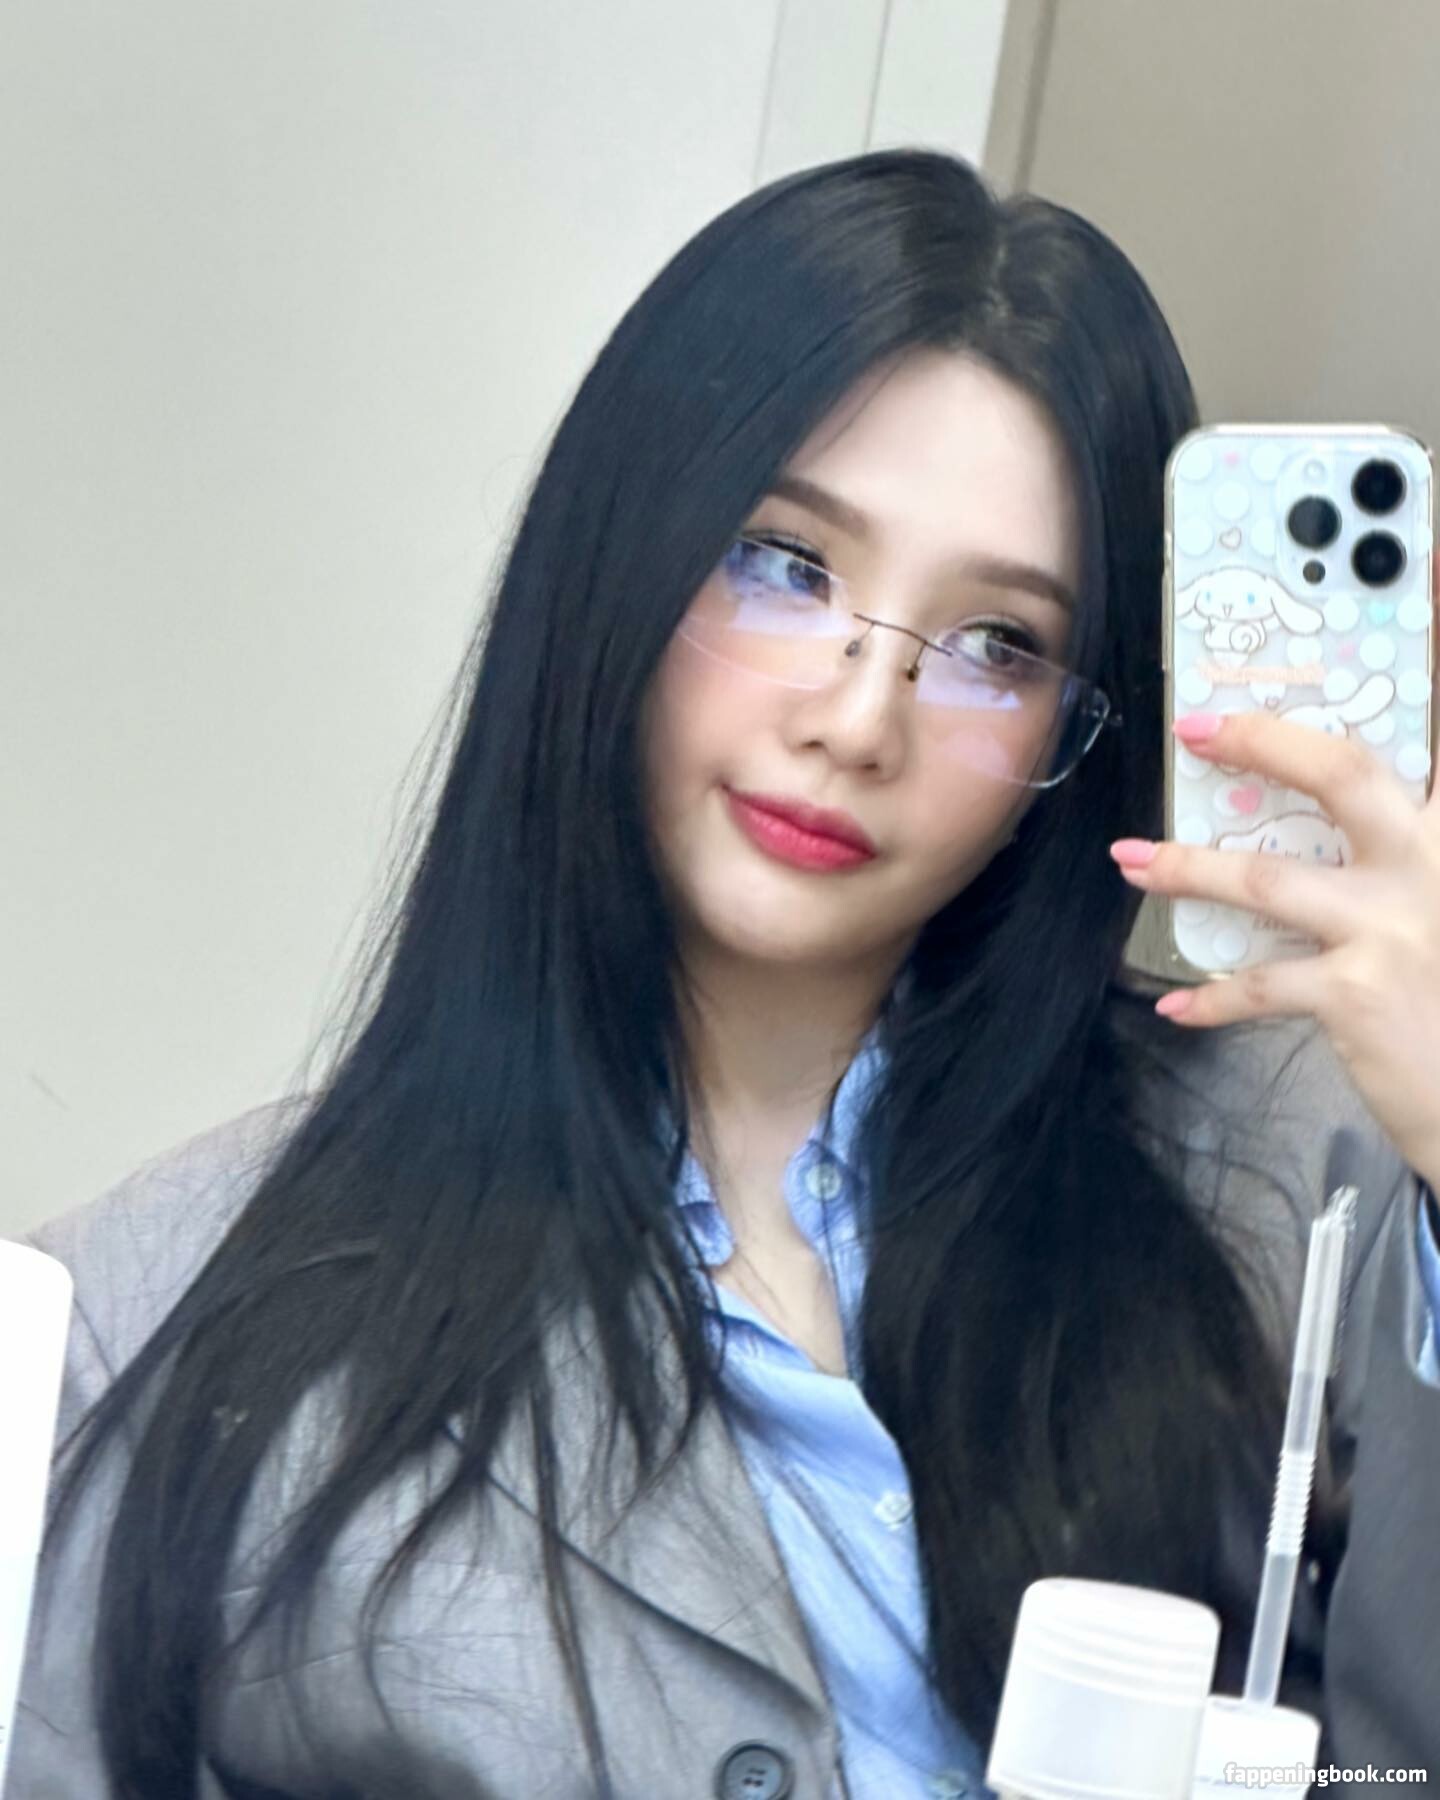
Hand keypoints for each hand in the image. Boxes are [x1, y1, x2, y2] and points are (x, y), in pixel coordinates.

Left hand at [1108, 558, 1439, 1185]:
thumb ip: (1406, 861)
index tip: (1354, 636)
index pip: (1416, 744)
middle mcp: (1434, 864)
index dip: (1395, 686)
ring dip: (1189, 869)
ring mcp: (1395, 926)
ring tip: (1132, 862)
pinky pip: (1261, 983)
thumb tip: (1336, 844)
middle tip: (1196, 730)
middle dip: (1263, 741)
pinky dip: (1214, 998)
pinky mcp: (1357, 993)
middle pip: (1343, 775)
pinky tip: (1178, 1007)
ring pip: (1268, 877)